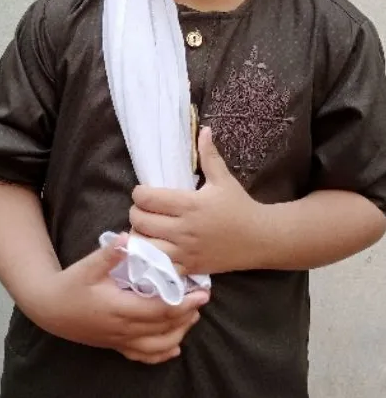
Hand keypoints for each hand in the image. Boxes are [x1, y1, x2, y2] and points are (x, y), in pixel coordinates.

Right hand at [30, 243, 208, 363]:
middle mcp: (123, 329)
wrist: (49, 309)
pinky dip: (161, 354)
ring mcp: (119, 340)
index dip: (183, 304)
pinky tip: (174, 348)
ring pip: (157, 347)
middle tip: (203, 299)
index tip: (201, 293)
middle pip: (164, 329)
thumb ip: (109, 254)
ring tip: (192, 317)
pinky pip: (142, 356)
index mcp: (119, 308)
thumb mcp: (87, 266)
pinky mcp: (115, 346)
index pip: (159, 310)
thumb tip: (127, 238)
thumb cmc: (70, 285)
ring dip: (178, 334)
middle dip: (187, 316)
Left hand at [130, 128, 264, 275]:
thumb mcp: (224, 179)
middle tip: (144, 210)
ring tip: (147, 230)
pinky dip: (150, 258)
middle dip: (136, 213)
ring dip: (139, 236)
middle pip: (140, 220)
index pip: (147, 198)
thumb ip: (209, 156)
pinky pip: (157, 267)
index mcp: (190, 204)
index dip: (139, 193)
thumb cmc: (240, 207)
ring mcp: (184, 251)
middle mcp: (183, 229)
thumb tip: (203, 130)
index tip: (144, 192)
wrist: (260, 239)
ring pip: (143, 245)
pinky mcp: (188, 268)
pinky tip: (154, 249)